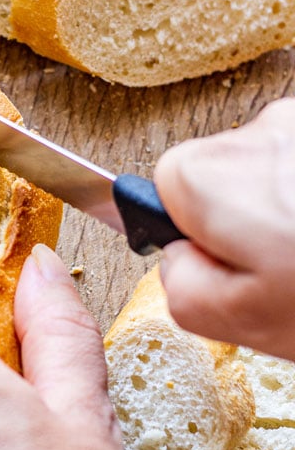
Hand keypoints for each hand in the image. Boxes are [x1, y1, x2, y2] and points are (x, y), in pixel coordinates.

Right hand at [155, 98, 294, 358]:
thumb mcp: (241, 320)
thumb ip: (178, 287)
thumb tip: (176, 257)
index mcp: (207, 173)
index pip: (166, 189)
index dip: (198, 235)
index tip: (238, 264)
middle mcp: (255, 128)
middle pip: (222, 176)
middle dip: (247, 220)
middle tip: (286, 269)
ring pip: (271, 169)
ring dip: (287, 206)